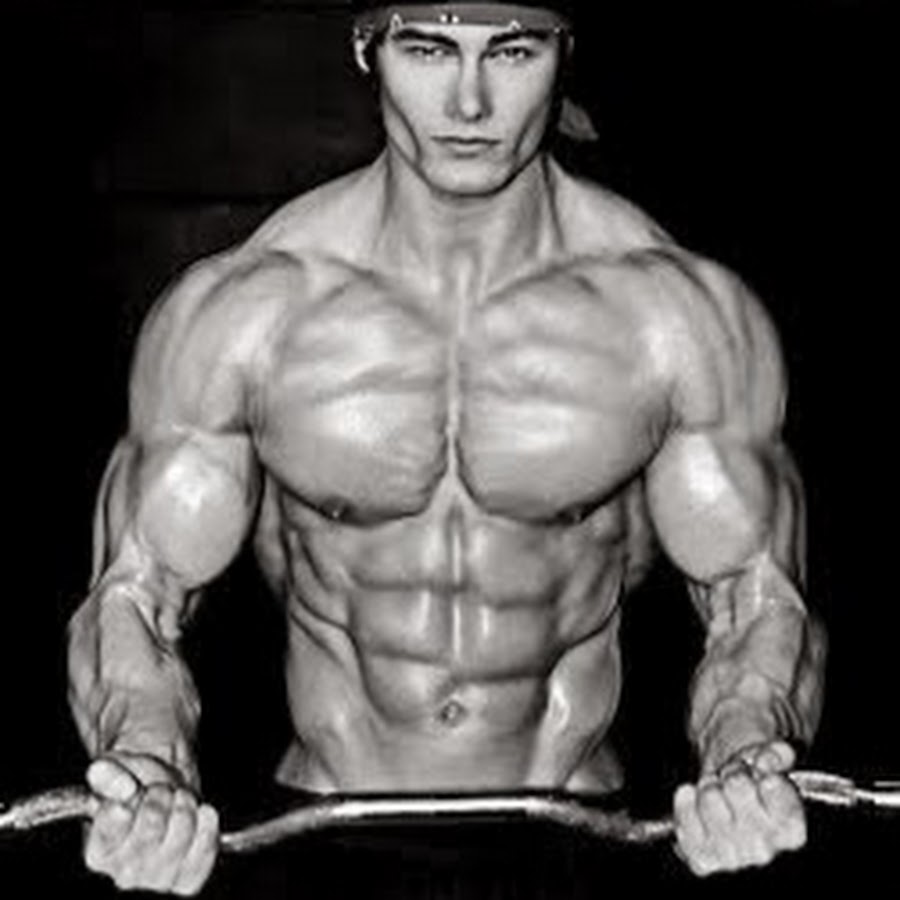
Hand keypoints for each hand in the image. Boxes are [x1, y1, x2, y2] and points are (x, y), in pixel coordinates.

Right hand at [83, 753, 218, 894]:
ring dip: (185, 809)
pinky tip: (203, 813)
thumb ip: (109, 773)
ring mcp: (156, 881)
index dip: (126, 805)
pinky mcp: (186, 881)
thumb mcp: (119, 773)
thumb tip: (101, 772)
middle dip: (160, 799)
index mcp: (99, 852)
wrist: (168, 796)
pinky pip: (202, 857)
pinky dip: (207, 830)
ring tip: (180, 798)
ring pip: (178, 842)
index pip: (111, 829)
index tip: (132, 789)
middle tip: (161, 789)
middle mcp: (122, 874)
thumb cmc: (139, 788)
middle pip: (149, 833)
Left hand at [673, 741, 805, 875]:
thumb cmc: (751, 781)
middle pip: (737, 785)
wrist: (725, 802)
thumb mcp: (768, 758)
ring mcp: (732, 858)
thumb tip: (768, 759)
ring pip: (709, 797)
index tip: (760, 770)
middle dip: (732, 772)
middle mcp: (766, 851)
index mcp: (791, 830)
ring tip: (716, 791)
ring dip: (708, 785)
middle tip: (733, 778)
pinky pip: (685, 817)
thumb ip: (776, 754)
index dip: (761, 769)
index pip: (773, 786)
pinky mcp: (702, 859)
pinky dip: (685, 802)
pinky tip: (694, 799)